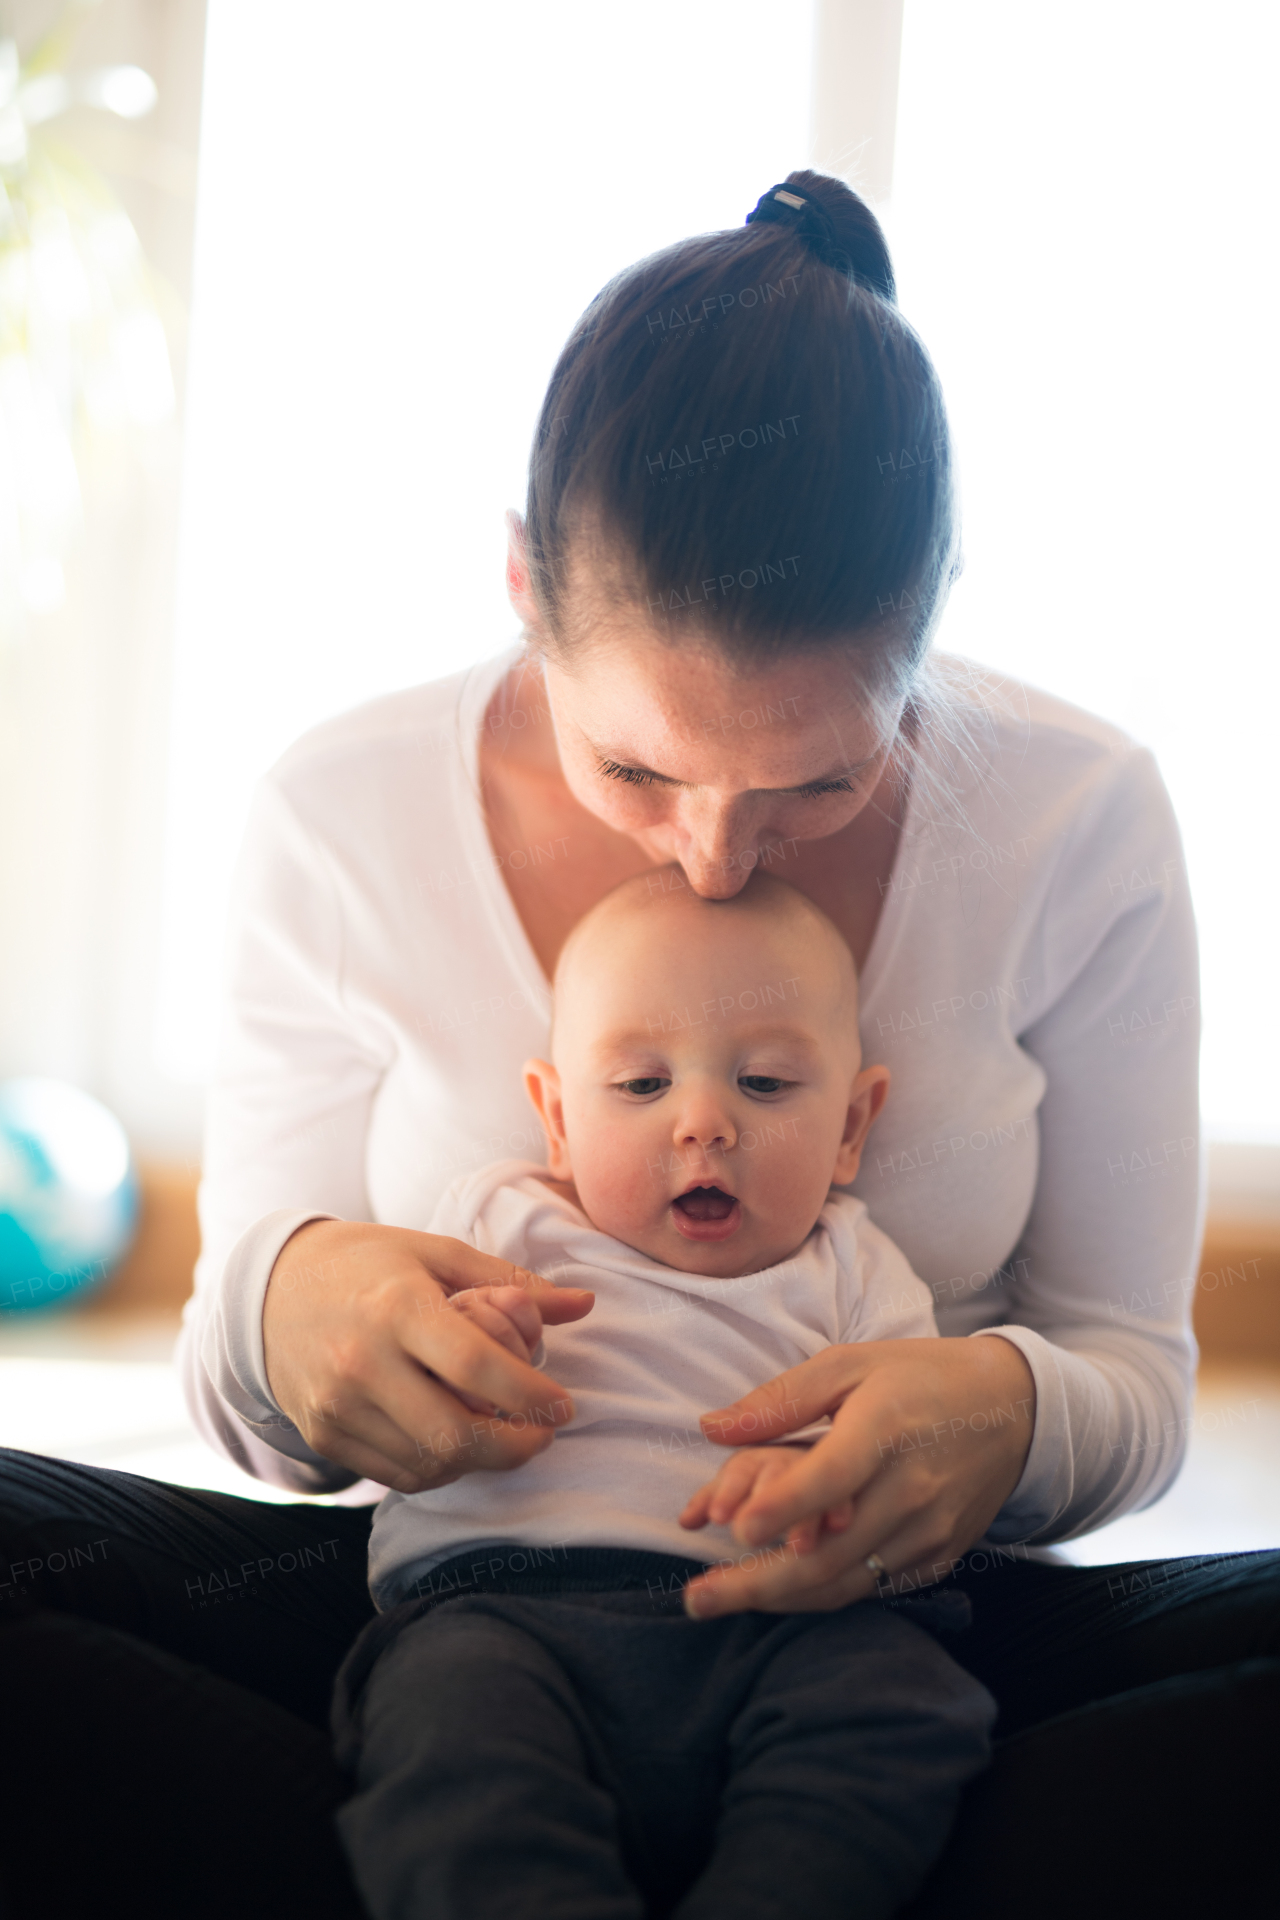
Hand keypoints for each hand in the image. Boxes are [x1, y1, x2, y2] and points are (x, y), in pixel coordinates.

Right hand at [262, 1219, 593, 1493]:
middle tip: (543, 1434)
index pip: (476, 1366)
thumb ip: (511, 1283)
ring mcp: (338, 1406)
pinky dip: (439, 1468)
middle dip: (514, 1446)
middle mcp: (362, 1362)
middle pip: (453, 1432)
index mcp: (397, 1307)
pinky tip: (461, 1444)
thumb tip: (585, 1304)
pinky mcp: (324, 1435)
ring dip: (479, 1461)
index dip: (530, 1394)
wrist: (269, 1291)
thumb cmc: (366, 1264)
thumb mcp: (435, 1253)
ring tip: (504, 1435)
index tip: (564, 1405)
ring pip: (428, 1463)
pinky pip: (396, 1473)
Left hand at [682, 1336, 1035, 1618]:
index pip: (834, 1476)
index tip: (735, 1529)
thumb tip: (711, 1429)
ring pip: (846, 1583)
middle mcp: (911, 1489)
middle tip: (695, 1599)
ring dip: (779, 1601)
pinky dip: (821, 1595)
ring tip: (718, 1603)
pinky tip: (777, 1595)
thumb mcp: (850, 1364)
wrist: (1015, 1411)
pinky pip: (872, 1587)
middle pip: (831, 1553)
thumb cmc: (919, 1378)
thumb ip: (781, 1399)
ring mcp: (928, 1531)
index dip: (785, 1506)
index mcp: (886, 1429)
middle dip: (757, 1583)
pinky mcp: (938, 1556)